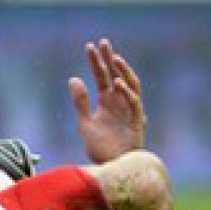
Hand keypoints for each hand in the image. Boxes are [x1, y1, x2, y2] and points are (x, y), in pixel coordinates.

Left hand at [68, 38, 145, 163]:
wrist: (110, 167)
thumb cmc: (99, 146)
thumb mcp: (84, 122)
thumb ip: (80, 101)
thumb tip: (73, 78)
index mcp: (106, 100)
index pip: (101, 75)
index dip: (96, 61)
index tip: (90, 46)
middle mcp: (119, 102)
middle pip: (116, 75)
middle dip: (110, 58)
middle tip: (104, 42)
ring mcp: (129, 110)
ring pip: (131, 84)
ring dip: (123, 71)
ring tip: (114, 58)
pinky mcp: (137, 121)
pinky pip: (134, 103)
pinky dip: (127, 92)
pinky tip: (117, 83)